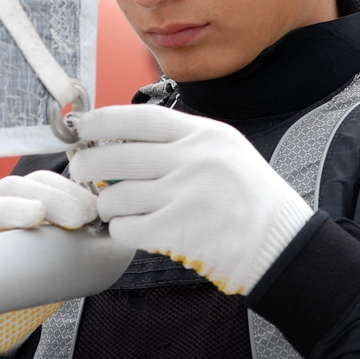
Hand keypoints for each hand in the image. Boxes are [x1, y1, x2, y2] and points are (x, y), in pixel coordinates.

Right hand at [0, 170, 97, 355]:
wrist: (3, 315)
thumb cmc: (35, 276)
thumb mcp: (62, 253)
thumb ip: (83, 239)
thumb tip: (118, 233)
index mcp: (21, 202)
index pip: (40, 181)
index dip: (66, 189)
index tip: (92, 210)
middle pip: (12, 187)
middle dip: (48, 197)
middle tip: (77, 217)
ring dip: (9, 208)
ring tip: (36, 216)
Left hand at [69, 104, 312, 295]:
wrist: (278, 241)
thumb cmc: (249, 196)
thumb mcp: (224, 148)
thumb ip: (180, 140)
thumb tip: (122, 138)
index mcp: (204, 134)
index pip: (139, 118)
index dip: (101, 120)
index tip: (81, 126)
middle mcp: (193, 159)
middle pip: (116, 156)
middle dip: (87, 165)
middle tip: (81, 170)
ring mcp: (184, 195)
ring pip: (115, 195)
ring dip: (106, 204)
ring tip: (115, 207)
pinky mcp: (177, 230)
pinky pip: (125, 228)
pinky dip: (121, 230)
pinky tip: (132, 228)